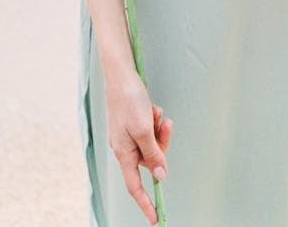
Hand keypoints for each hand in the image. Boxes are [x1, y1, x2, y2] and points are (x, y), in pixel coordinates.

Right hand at [105, 71, 173, 224]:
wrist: (121, 74)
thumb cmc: (129, 100)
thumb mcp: (144, 128)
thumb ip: (153, 153)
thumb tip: (160, 175)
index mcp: (124, 152)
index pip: (135, 186)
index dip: (145, 202)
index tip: (156, 218)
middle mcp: (125, 146)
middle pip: (150, 158)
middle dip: (162, 144)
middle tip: (166, 125)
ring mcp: (128, 134)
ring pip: (152, 142)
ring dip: (159, 129)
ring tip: (157, 112)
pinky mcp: (132, 122)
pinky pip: (149, 129)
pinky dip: (154, 120)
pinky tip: (152, 107)